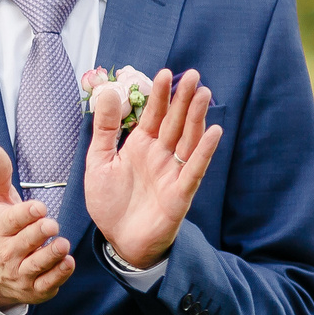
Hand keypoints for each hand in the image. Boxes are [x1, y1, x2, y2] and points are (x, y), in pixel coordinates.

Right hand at [0, 145, 74, 306]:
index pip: (12, 221)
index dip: (26, 214)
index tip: (39, 207)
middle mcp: (8, 252)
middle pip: (25, 242)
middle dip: (39, 233)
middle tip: (52, 224)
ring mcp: (21, 273)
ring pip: (37, 265)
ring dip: (50, 255)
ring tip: (62, 244)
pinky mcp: (35, 289)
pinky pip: (47, 284)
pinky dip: (58, 275)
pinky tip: (68, 262)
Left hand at [83, 68, 221, 268]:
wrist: (119, 242)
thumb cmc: (110, 203)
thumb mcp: (98, 162)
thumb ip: (105, 130)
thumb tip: (109, 93)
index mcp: (140, 146)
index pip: (153, 115)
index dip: (160, 95)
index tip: (164, 73)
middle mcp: (160, 155)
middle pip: (175, 122)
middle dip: (184, 99)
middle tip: (193, 75)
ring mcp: (172, 173)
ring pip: (188, 140)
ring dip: (197, 118)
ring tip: (204, 94)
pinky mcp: (180, 193)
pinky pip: (194, 169)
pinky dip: (204, 152)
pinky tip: (214, 132)